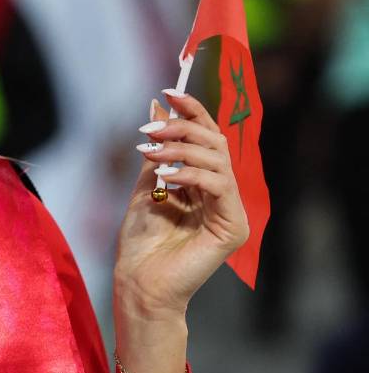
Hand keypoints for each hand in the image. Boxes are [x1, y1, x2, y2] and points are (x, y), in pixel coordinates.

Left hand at [114, 92, 248, 318]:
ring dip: (181, 148)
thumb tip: (156, 104)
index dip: (193, 111)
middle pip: (215, 143)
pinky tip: (166, 175)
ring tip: (151, 152)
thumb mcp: (146, 184)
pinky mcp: (234, 226)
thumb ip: (157, 148)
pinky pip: (219, 185)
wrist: (138, 281)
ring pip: (217, 160)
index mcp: (203, 182)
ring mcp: (231, 210)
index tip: (168, 91)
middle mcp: (222, 193)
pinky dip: (191, 174)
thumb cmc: (141, 240)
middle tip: (150, 128)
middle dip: (182, 127)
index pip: (207, 137)